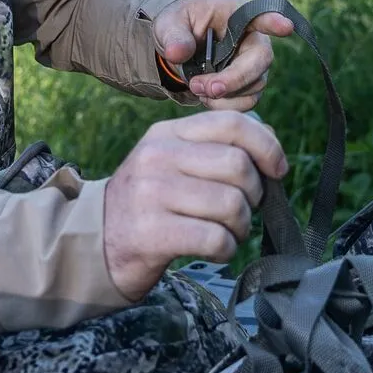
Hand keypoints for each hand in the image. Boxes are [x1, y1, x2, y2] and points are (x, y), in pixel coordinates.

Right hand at [103, 111, 288, 301]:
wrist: (95, 241)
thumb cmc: (148, 202)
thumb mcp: (171, 161)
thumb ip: (215, 146)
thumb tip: (268, 139)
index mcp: (167, 134)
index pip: (232, 123)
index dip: (267, 146)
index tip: (277, 170)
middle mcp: (157, 156)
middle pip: (238, 165)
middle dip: (254, 194)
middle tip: (241, 210)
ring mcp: (152, 194)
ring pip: (232, 204)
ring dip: (241, 226)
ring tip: (225, 231)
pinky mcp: (152, 233)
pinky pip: (216, 239)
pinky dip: (226, 249)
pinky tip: (214, 248)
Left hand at [153, 0, 294, 109]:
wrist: (180, 47)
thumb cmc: (180, 26)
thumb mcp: (168, 24)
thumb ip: (173, 35)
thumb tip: (177, 53)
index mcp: (237, 13)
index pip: (261, 14)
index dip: (274, 22)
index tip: (286, 27)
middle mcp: (254, 38)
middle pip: (260, 61)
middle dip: (234, 79)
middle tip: (205, 87)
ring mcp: (255, 64)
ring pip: (254, 87)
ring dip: (224, 96)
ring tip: (196, 87)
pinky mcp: (250, 85)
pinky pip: (247, 102)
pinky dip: (224, 106)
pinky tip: (205, 97)